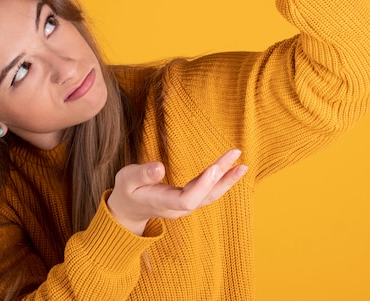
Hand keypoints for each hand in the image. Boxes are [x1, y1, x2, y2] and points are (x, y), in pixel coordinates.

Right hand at [106, 149, 247, 235]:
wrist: (129, 210)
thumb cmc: (127, 191)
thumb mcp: (126, 180)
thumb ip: (142, 174)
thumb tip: (159, 167)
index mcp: (162, 203)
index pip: (187, 199)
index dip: (202, 185)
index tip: (213, 168)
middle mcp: (178, 207)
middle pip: (205, 196)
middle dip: (222, 178)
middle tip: (236, 160)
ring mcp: (185, 206)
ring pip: (210, 195)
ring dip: (227, 180)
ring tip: (242, 166)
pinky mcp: (189, 200)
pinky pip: (209, 192)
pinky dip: (221, 180)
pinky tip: (232, 170)